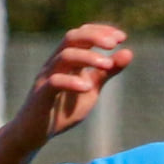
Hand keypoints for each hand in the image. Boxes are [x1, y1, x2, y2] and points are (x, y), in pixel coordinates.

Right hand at [13, 23, 132, 147]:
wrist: (35, 132)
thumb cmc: (63, 109)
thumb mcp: (91, 88)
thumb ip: (107, 72)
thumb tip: (128, 52)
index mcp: (67, 60)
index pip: (82, 35)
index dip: (101, 31)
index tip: (122, 37)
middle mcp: (55, 63)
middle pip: (71, 38)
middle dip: (94, 37)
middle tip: (114, 43)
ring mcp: (47, 77)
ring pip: (64, 56)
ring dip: (88, 57)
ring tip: (107, 65)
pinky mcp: (41, 95)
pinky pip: (55, 82)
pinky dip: (72, 82)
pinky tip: (88, 87)